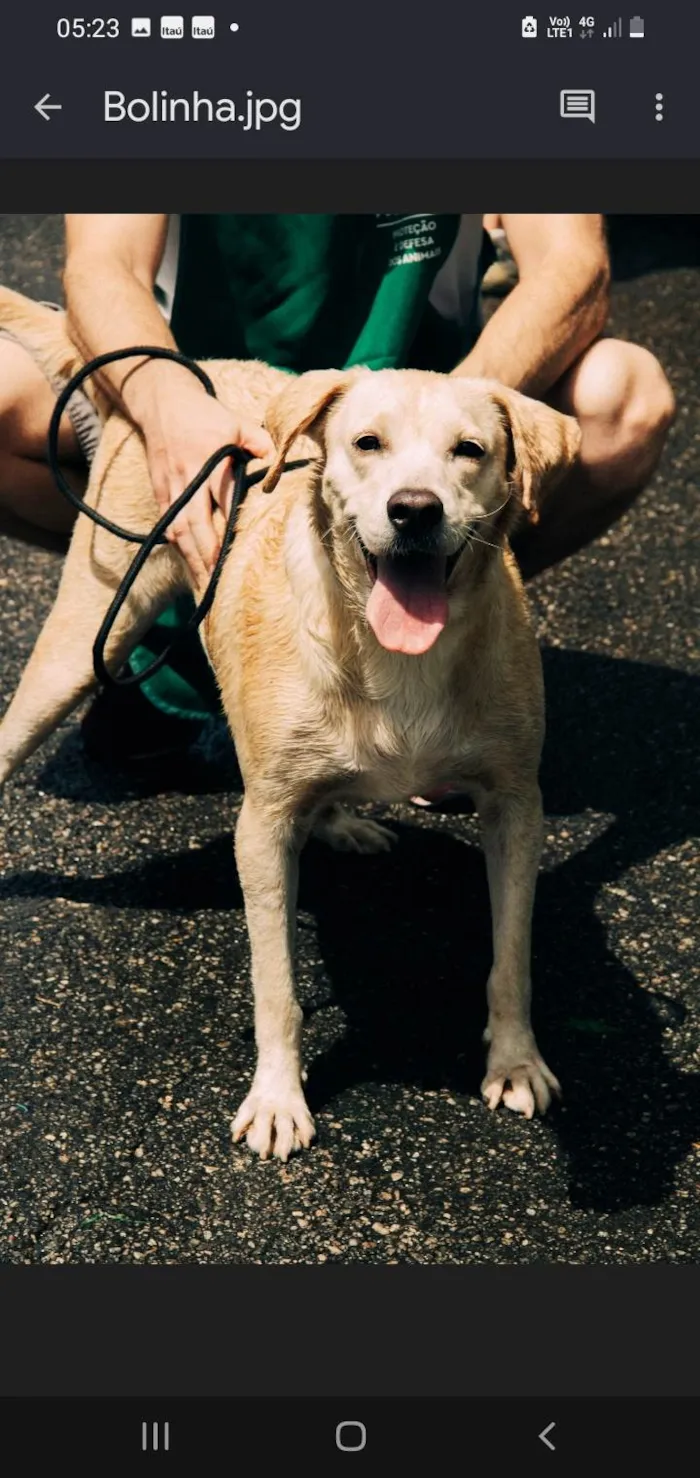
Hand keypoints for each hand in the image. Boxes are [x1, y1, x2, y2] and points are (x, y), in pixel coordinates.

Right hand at [141, 375, 273, 586]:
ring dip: (190, 558)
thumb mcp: (236, 421)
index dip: (229, 525)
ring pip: (177, 530)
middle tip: (217, 581)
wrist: (161, 402)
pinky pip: (168, 526)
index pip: (222, 498)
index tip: (238, 551)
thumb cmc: (204, 414)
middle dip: (205, 554)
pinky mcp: (159, 492)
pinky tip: (190, 566)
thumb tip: (278, 460)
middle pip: (194, 523)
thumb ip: (260, 441)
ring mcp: (170, 488)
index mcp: (209, 461)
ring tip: (203, 584)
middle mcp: (187, 478)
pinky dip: (179, 548)